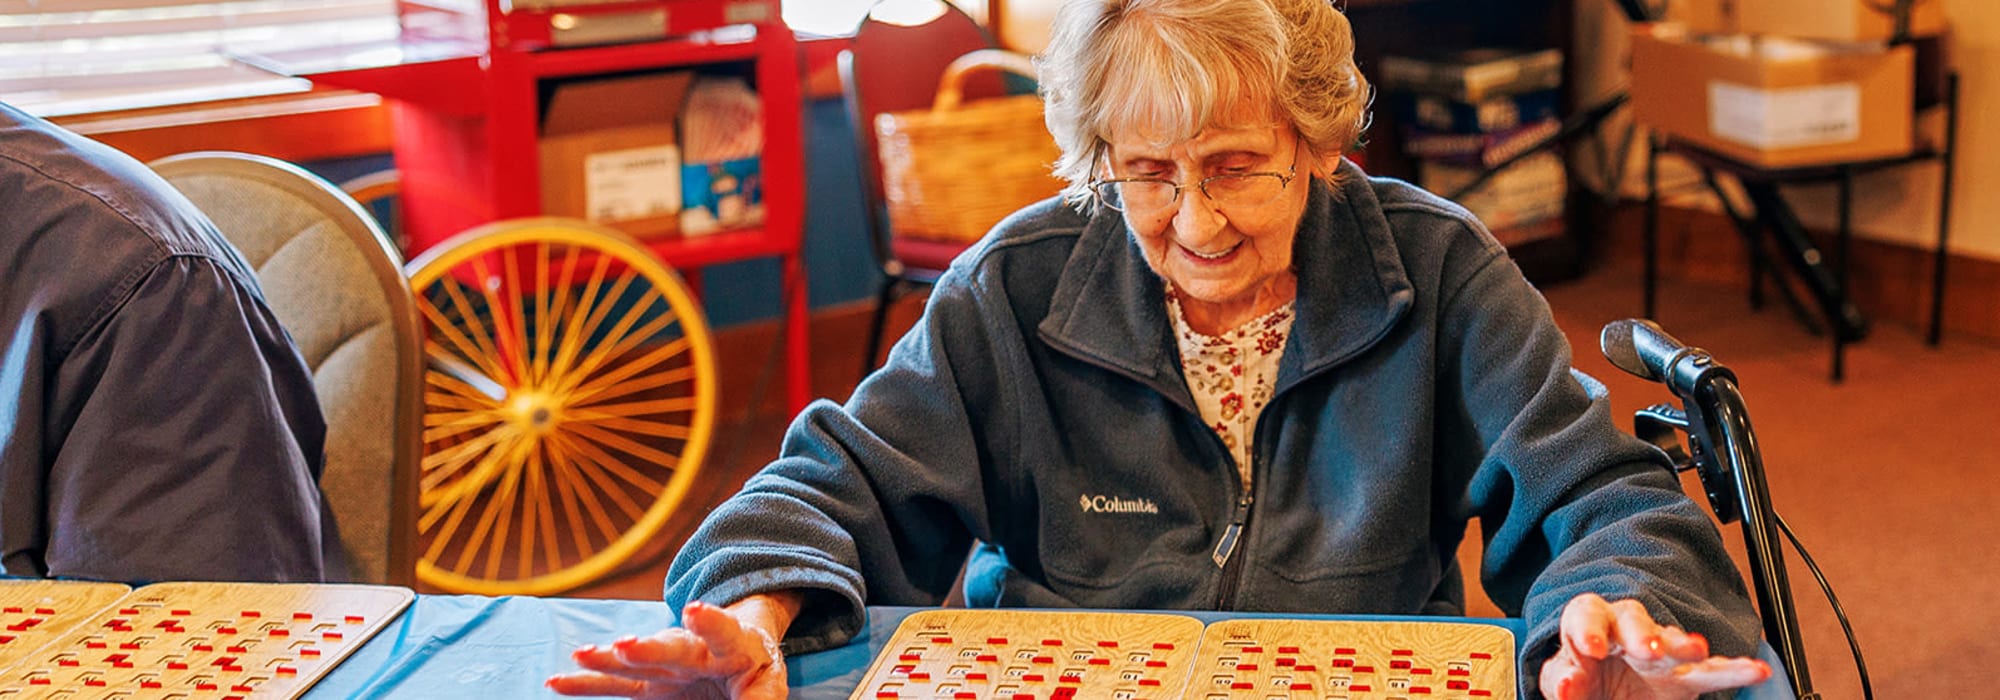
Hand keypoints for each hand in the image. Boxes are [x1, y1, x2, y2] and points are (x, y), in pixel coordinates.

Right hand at [547, 598, 792, 698]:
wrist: (738, 650)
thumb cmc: (755, 668)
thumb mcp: (768, 682)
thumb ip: (759, 698)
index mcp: (731, 644)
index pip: (721, 629)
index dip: (708, 621)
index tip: (692, 610)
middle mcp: (693, 649)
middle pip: (672, 647)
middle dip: (649, 648)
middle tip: (625, 644)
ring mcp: (666, 664)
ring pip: (635, 661)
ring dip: (609, 659)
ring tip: (582, 654)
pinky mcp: (649, 683)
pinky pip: (615, 685)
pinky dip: (587, 683)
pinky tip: (557, 681)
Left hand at [1538, 592, 1771, 699]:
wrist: (1606, 696)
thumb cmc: (1583, 681)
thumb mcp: (1564, 681)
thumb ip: (1564, 679)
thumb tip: (1566, 685)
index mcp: (1590, 627)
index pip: (1586, 614)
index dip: (1588, 628)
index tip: (1591, 649)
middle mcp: (1625, 631)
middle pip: (1632, 617)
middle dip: (1642, 632)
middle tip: (1648, 651)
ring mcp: (1658, 650)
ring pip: (1672, 639)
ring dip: (1684, 644)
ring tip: (1697, 651)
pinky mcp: (1684, 675)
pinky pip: (1711, 670)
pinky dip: (1734, 670)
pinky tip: (1755, 670)